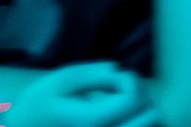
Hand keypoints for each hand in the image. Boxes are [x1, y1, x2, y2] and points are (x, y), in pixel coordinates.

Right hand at [0, 64, 154, 126]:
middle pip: (150, 118)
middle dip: (144, 97)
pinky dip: (139, 123)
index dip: (130, 80)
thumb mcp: (61, 81)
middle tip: (126, 88)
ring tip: (127, 102)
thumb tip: (121, 71)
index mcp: (88, 123)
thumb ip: (94, 74)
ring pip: (149, 126)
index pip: (132, 99)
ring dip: (145, 113)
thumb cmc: (40, 107)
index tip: (116, 76)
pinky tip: (127, 116)